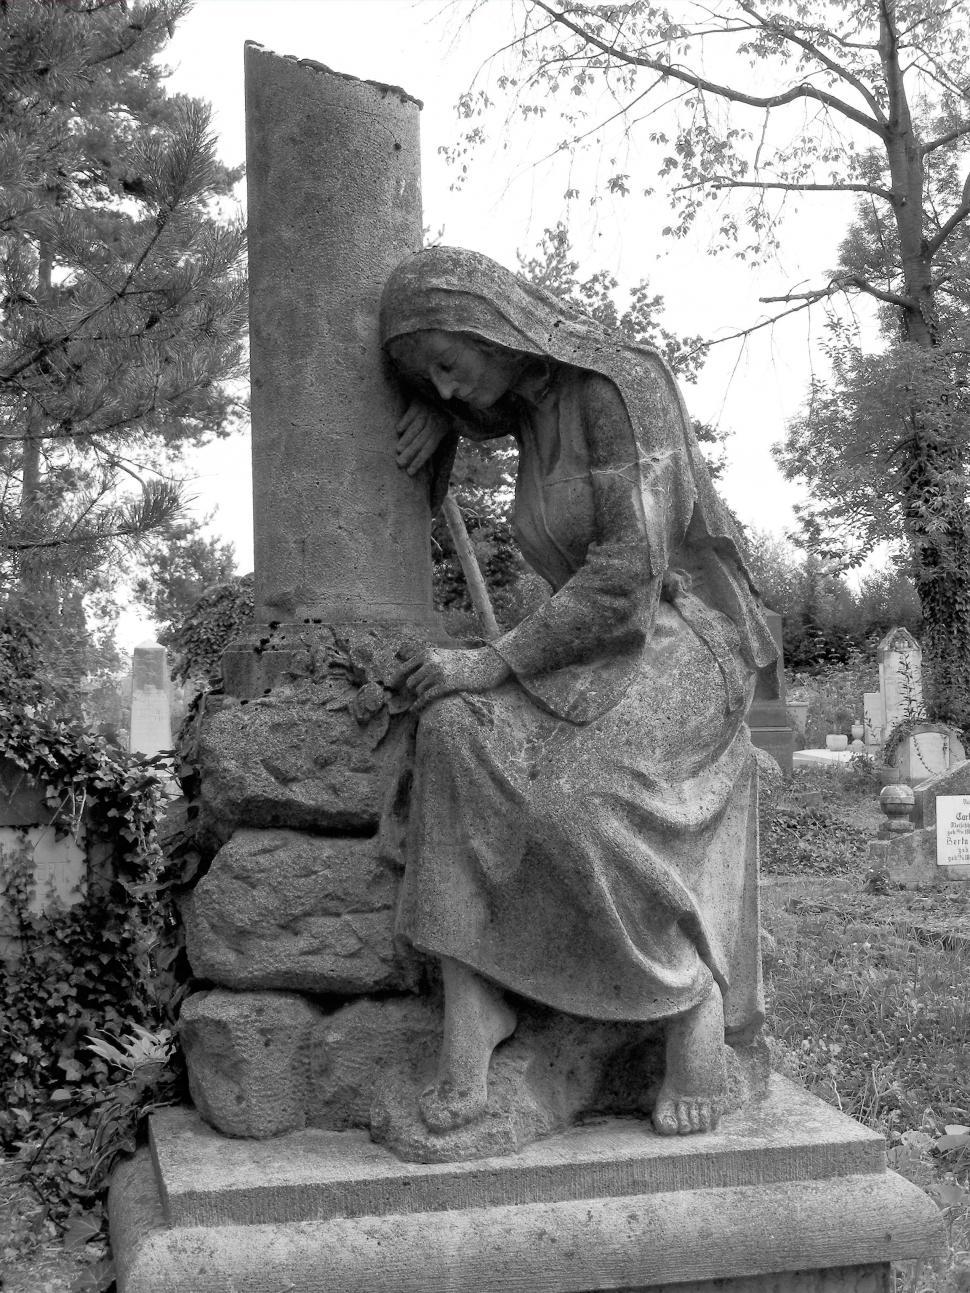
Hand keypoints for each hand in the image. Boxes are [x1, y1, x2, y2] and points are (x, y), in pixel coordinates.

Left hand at [389, 646, 509, 710]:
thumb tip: (410, 677)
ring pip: (418, 690)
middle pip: (410, 683)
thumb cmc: (466, 662)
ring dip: (421, 696)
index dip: (395, 680)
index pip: (403, 668)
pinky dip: (419, 705)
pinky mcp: (447, 685)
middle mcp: (430, 661)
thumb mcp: (444, 656)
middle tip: (419, 697)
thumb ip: (428, 662)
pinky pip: (426, 697)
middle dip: (414, 691)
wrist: (488, 663)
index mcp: (428, 653)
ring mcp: (438, 673)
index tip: (390, 689)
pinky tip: (416, 710)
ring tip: (432, 697)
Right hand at [396, 400, 449, 474]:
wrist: (439, 390)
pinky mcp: (419, 402)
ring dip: (407, 440)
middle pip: (421, 441)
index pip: (430, 448)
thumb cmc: (441, 410)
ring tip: (398, 450)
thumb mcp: (445, 423)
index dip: (420, 460)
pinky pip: (411, 414)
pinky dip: (405, 422)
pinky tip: (398, 430)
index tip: (410, 472)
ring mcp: (427, 411)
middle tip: (400, 464)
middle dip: (410, 454)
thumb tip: (424, 454)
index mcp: (442, 429)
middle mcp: (435, 421)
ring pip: (416, 429)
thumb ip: (436, 436)